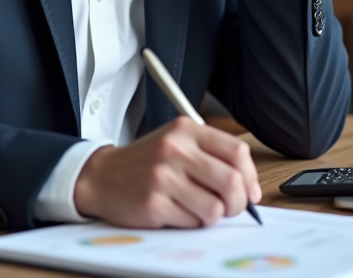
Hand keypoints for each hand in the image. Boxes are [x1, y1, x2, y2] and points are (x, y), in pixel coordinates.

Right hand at [73, 117, 262, 227]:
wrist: (101, 176)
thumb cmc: (146, 163)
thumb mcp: (177, 143)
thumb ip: (212, 156)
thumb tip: (249, 188)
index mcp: (187, 130)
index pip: (237, 151)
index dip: (251, 177)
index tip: (250, 192)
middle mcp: (176, 149)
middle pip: (232, 181)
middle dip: (238, 203)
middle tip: (230, 208)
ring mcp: (163, 176)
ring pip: (215, 208)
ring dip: (213, 216)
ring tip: (198, 209)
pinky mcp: (153, 203)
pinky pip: (192, 222)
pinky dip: (191, 223)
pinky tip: (177, 211)